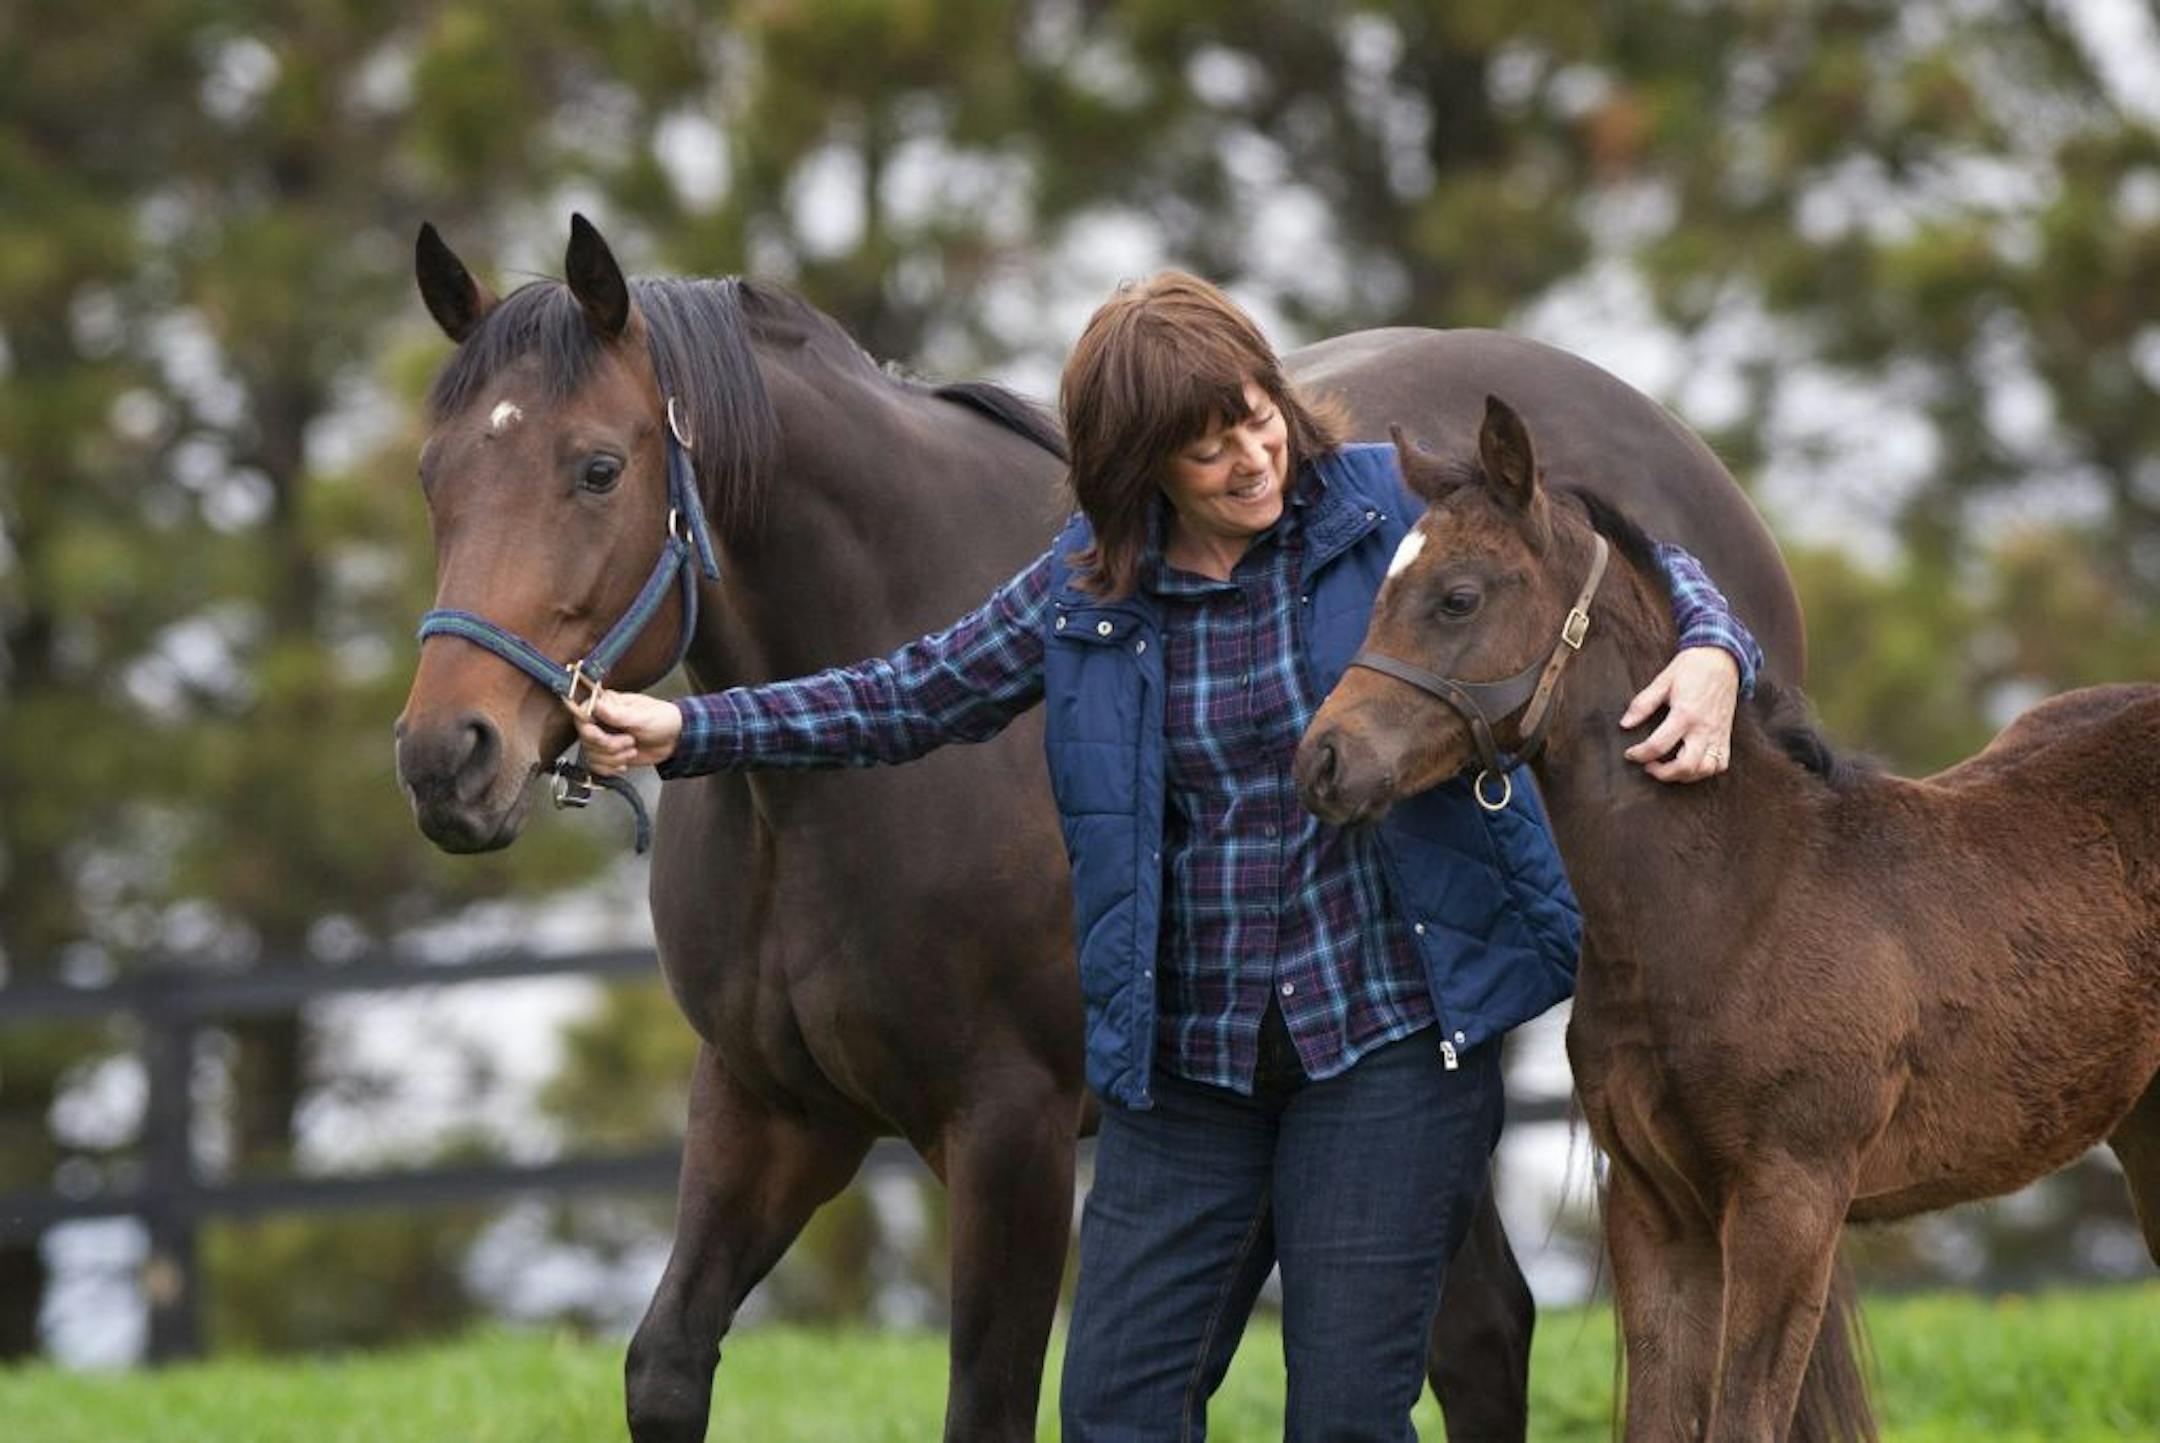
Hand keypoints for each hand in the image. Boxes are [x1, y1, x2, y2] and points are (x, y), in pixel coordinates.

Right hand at [568, 688, 682, 775]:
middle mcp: (601, 721)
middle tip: (630, 742)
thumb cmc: (662, 720)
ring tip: (632, 750)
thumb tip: (597, 705)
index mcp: (607, 704)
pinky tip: (624, 762)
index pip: (582, 716)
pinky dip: (610, 768)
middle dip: (609, 746)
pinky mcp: (608, 754)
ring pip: (591, 754)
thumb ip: (618, 714)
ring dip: (613, 758)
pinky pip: (596, 766)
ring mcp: (603, 738)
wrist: (675, 740)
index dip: (590, 730)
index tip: (602, 736)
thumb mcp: (642, 716)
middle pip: (586, 739)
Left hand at [1620, 647, 1738, 783]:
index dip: (1640, 754)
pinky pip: (1720, 764)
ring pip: (1705, 769)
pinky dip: (1704, 770)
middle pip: (1685, 766)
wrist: (1722, 658)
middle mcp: (1704, 728)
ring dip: (1684, 775)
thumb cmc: (1692, 667)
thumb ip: (1643, 704)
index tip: (1630, 754)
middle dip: (1663, 774)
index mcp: (1685, 713)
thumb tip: (1624, 724)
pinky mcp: (1727, 736)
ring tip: (1668, 768)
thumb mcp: (1663, 680)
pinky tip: (1690, 764)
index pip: (1659, 745)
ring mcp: (1718, 734)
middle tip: (1648, 766)